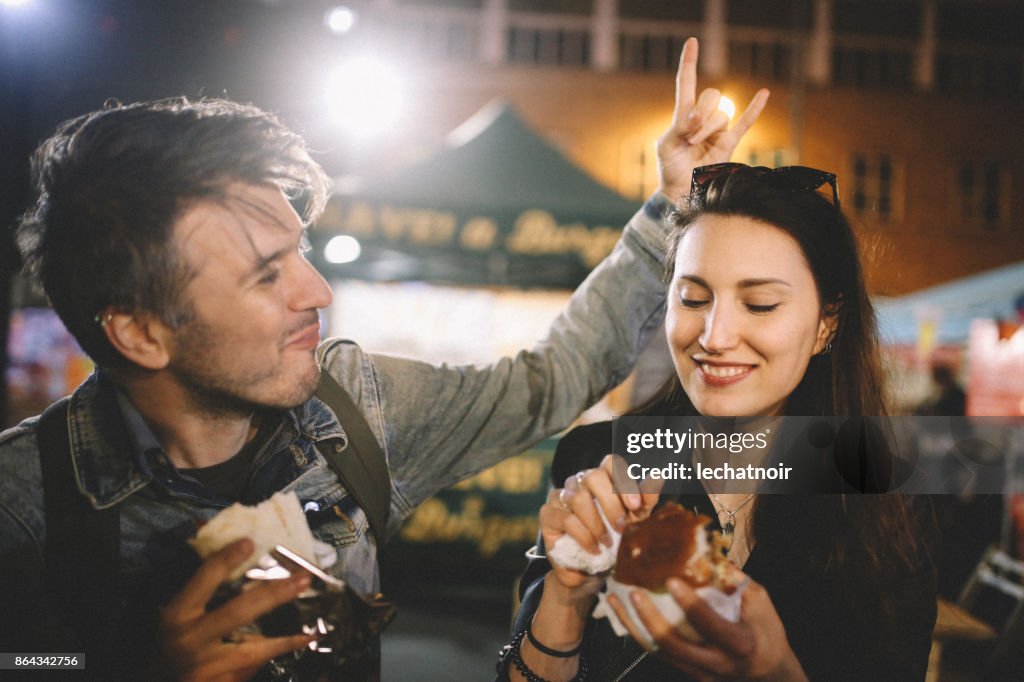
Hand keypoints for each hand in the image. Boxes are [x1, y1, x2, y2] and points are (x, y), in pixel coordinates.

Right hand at [155, 539, 316, 681]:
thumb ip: (204, 584)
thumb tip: (239, 547)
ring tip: (313, 622)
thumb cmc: (172, 642)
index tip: (250, 542)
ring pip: (253, 649)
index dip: (227, 559)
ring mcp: (205, 666)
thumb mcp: (178, 613)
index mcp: (177, 614)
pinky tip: (306, 638)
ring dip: (286, 635)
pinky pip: (256, 666)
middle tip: (303, 578)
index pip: (204, 580)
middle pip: (237, 612)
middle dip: (274, 594)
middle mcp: (190, 640)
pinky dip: (282, 650)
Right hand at [540, 454, 659, 592]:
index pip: (610, 463)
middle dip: (611, 503)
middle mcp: (580, 482)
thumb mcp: (634, 522)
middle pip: (593, 476)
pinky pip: (567, 519)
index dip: (623, 479)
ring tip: (608, 543)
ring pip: (579, 498)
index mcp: (602, 479)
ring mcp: (561, 496)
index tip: (636, 505)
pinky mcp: (548, 514)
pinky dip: (584, 536)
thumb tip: (658, 476)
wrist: (591, 570)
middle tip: (623, 527)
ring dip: (597, 524)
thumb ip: (645, 500)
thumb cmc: (614, 539)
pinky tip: (594, 549)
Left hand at [608, 575, 807, 681]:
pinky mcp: (687, 672)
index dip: (691, 605)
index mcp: (739, 643)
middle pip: (675, 645)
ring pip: (659, 652)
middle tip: (634, 592)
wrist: (768, 672)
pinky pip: (657, 653)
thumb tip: (709, 553)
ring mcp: (699, 672)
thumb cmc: (766, 632)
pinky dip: (636, 633)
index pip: (712, 625)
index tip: (673, 580)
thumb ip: (736, 580)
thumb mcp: (761, 603)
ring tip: (615, 600)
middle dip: (650, 620)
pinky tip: (622, 613)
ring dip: (633, 626)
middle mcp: (716, 662)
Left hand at [656, 37, 769, 202]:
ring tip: (696, 144)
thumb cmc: (669, 168)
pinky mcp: (729, 143)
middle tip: (689, 136)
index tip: (691, 42)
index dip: (689, 63)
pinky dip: (754, 108)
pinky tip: (764, 93)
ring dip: (708, 127)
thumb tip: (697, 115)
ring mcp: (717, 130)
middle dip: (700, 114)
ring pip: (721, 113)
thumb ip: (680, 127)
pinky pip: (745, 122)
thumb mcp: (666, 145)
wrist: (681, 192)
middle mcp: (702, 118)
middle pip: (709, 96)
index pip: (687, 83)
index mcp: (683, 115)